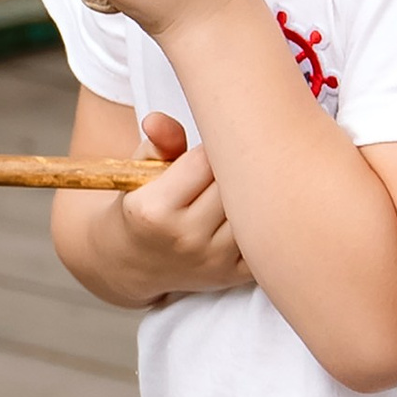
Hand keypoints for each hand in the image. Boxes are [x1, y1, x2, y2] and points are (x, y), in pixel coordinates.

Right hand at [111, 111, 246, 300]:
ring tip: (241, 184)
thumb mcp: (139, 170)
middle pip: (234, 183)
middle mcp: (185, 238)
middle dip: (236, 167)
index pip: (205, 160)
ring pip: (254, 208)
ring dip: (254, 191)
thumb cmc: (141, 208)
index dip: (214, 147)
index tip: (213, 147)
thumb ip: (157, 142)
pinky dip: (263, 219)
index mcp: (154, 210)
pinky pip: (263, 236)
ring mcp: (213, 260)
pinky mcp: (234, 275)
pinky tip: (251, 211)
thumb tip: (158, 120)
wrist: (133, 263)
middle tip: (233, 162)